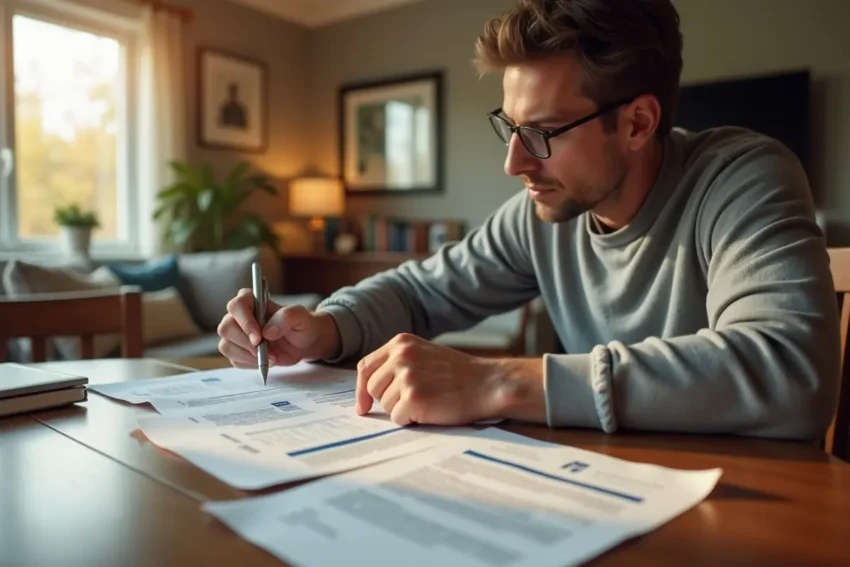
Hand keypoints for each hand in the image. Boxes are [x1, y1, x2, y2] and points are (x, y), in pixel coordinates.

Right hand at [217, 288, 340, 367]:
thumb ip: (287, 317)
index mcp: (251, 300)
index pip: (236, 306)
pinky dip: (250, 364)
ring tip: (270, 356)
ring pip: (226, 346)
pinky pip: (234, 360)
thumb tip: (267, 331)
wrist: (303, 342)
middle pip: (226, 328)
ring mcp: (236, 334)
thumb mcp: (301, 316)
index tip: (258, 337)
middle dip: (246, 343)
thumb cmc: (301, 324)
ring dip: (248, 356)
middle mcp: (238, 316)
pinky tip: (266, 360)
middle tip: (265, 350)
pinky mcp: (238, 351)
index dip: (244, 322)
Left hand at [355, 333, 506, 425]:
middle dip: (388, 400)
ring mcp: (406, 376)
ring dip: (402, 409)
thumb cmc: (458, 374)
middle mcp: (400, 356)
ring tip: (428, 401)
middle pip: (372, 388)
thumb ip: (398, 363)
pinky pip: (397, 418)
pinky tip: (430, 410)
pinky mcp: (413, 398)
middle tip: (412, 401)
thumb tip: (368, 389)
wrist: (487, 383)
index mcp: (401, 342)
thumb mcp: (424, 354)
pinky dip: (411, 420)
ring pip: (385, 405)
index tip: (363, 405)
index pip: (365, 367)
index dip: (361, 389)